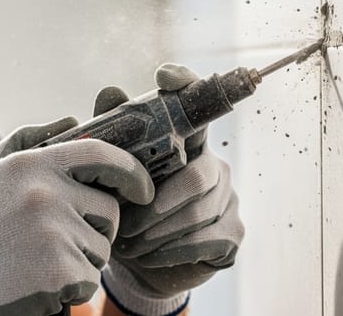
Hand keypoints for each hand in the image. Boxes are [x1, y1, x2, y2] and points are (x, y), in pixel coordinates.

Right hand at [0, 117, 155, 315]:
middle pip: (108, 209)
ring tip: (38, 260)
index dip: (130, 171)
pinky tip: (39, 283)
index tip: (141, 189)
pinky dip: (72, 286)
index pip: (101, 154)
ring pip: (101, 247)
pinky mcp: (60, 271)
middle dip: (95, 227)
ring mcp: (53, 233)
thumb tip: (72, 119)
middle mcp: (45, 193)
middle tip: (57, 241)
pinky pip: (90, 277)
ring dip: (81, 259)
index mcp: (30, 164)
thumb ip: (29, 137)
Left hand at [96, 64, 244, 315]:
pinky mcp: (233, 233)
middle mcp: (212, 164)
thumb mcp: (113, 177)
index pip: (193, 105)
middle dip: (154, 206)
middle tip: (123, 226)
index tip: (163, 77)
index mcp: (184, 145)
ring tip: (127, 245)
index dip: (185, 86)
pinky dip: (170, 251)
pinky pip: (206, 240)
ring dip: (156, 233)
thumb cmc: (127, 212)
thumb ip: (112, 137)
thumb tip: (109, 91)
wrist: (140, 266)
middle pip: (196, 175)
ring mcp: (228, 198)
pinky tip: (147, 256)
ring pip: (198, 211)